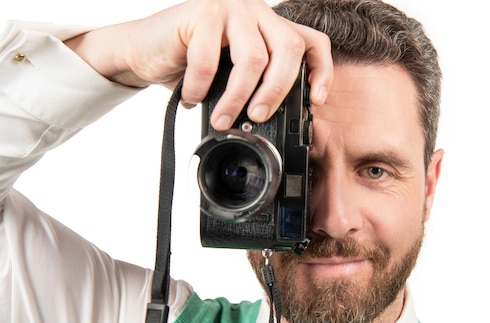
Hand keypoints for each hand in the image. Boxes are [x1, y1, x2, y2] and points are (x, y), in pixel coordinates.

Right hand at [65, 0, 332, 129]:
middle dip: (277, 92)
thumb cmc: (190, 64)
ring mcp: (230, 7)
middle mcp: (256, 12)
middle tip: (259, 117)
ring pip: (254, 58)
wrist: (142, 50)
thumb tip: (277, 119)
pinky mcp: (201, 12)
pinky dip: (201, 86)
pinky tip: (193, 98)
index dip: (321, 71)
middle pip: (289, 49)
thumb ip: (257, 84)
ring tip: (222, 119)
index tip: (316, 101)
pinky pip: (210, 58)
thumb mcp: (232, 76)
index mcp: (270, 26)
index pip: (311, 42)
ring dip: (237, 98)